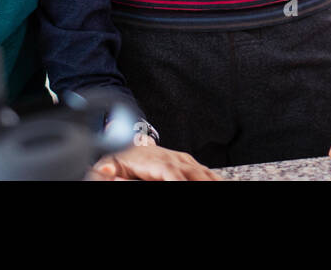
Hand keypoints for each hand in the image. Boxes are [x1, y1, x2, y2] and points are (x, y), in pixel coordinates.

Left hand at [91, 142, 220, 180]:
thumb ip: (108, 169)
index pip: (170, 173)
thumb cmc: (123, 157)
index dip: (178, 181)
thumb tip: (105, 173)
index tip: (181, 185)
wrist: (132, 143)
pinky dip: (215, 178)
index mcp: (155, 161)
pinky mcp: (189, 163)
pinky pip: (206, 172)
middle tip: (215, 188)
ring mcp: (183, 160)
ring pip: (203, 172)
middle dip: (203, 182)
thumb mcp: (111, 163)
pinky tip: (223, 182)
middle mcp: (173, 158)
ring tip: (225, 185)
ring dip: (213, 180)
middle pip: (192, 173)